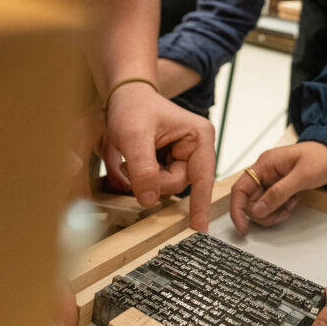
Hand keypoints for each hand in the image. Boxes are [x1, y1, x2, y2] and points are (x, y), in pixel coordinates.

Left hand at [105, 82, 215, 230]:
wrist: (124, 95)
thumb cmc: (133, 107)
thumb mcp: (134, 136)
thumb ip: (143, 169)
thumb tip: (149, 200)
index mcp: (200, 137)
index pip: (202, 178)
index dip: (199, 205)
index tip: (199, 230)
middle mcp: (197, 147)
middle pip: (179, 184)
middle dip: (153, 180)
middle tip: (133, 162)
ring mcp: (185, 155)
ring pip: (167, 186)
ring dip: (146, 178)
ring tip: (133, 157)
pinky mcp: (173, 161)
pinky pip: (159, 182)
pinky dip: (144, 176)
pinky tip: (137, 161)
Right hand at [230, 141, 326, 234]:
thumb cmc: (321, 158)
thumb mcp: (302, 176)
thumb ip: (279, 193)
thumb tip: (257, 211)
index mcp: (265, 164)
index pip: (240, 189)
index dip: (237, 210)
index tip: (242, 228)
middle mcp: (264, 171)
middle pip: (250, 201)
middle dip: (264, 213)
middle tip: (282, 214)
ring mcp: (271, 179)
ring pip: (261, 205)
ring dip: (274, 212)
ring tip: (291, 206)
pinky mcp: (278, 185)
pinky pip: (271, 203)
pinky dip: (280, 208)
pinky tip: (293, 202)